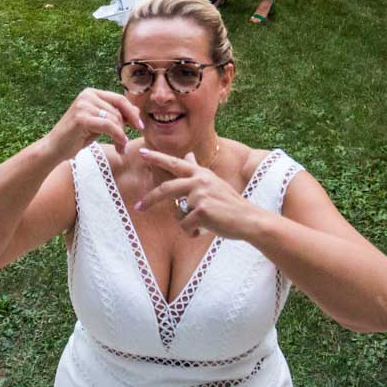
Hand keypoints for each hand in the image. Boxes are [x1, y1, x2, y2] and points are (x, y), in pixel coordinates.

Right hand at [44, 88, 142, 157]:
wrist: (55, 148)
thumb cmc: (77, 137)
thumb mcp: (99, 124)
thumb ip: (115, 115)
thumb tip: (137, 111)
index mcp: (91, 93)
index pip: (119, 99)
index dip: (132, 112)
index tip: (140, 126)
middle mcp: (87, 95)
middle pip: (118, 109)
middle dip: (126, 128)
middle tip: (125, 144)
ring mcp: (83, 105)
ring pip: (114, 119)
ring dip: (121, 136)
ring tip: (120, 148)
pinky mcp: (81, 117)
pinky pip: (108, 126)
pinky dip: (117, 136)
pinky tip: (119, 146)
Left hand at [132, 147, 263, 239]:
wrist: (248, 219)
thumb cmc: (230, 204)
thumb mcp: (214, 182)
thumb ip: (198, 170)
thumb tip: (188, 155)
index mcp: (201, 173)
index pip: (175, 163)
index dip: (157, 158)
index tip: (142, 153)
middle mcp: (199, 181)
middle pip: (166, 189)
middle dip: (150, 199)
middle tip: (138, 207)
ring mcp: (200, 195)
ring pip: (178, 214)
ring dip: (187, 223)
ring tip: (204, 223)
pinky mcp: (201, 211)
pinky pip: (185, 226)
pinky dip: (192, 233)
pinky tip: (207, 229)